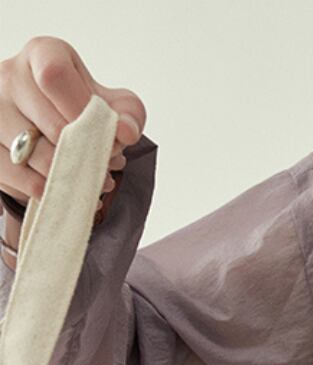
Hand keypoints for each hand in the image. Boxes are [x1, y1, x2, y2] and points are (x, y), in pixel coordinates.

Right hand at [0, 35, 146, 207]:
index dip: (83, 110)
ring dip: (71, 175)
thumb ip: (129, 115)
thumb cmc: (85, 110)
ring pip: (33, 153)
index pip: (55, 75)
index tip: (104, 133)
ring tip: (93, 179)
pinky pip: (17, 175)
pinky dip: (49, 190)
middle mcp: (10, 75)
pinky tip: (71, 190)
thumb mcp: (117, 106)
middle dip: (87, 153)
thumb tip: (126, 133)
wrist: (55, 128)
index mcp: (43, 54)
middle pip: (50, 123)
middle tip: (107, 165)